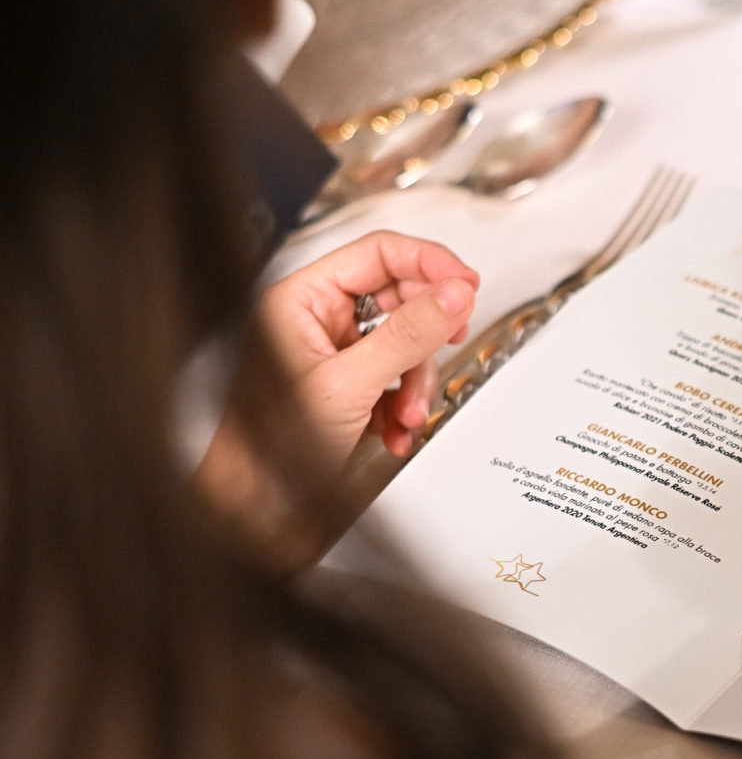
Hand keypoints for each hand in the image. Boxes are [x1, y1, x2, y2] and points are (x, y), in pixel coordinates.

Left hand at [256, 230, 479, 462]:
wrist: (257, 504)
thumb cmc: (271, 445)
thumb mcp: (349, 384)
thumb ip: (407, 335)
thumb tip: (452, 294)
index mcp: (302, 300)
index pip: (377, 255)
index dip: (428, 263)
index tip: (466, 282)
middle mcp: (317, 321)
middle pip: (397, 300)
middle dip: (425, 336)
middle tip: (453, 337)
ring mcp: (334, 355)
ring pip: (403, 346)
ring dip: (415, 382)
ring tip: (407, 411)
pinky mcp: (349, 388)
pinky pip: (395, 380)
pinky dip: (403, 405)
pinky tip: (394, 427)